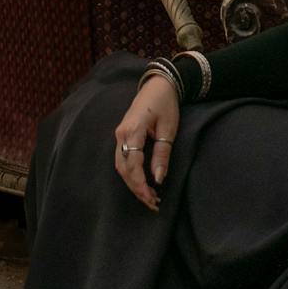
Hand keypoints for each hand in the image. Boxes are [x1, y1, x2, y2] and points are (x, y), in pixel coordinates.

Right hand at [113, 73, 178, 210]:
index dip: (140, 184)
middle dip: (136, 188)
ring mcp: (119, 135)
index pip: (133, 164)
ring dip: (133, 183)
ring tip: (149, 197)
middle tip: (153, 203)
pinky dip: (131, 174)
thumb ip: (162, 154)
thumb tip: (158, 179)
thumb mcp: (168, 129)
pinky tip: (142, 183)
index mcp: (132, 130)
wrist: (158, 85)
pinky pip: (122, 159)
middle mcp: (121, 134)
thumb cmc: (165, 104)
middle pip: (124, 168)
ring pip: (121, 166)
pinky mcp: (122, 136)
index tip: (151, 198)